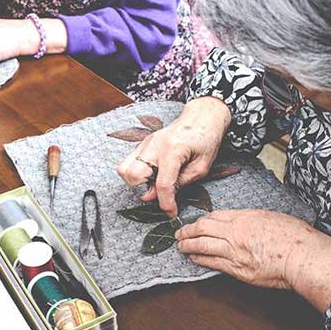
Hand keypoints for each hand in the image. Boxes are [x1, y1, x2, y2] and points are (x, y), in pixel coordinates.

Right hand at [117, 97, 230, 217]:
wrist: (202, 117)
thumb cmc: (206, 139)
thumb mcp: (201, 167)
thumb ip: (180, 183)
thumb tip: (159, 196)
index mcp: (172, 150)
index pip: (162, 184)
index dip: (166, 203)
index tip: (171, 213)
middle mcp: (153, 145)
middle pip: (132, 175)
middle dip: (144, 190)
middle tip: (160, 192)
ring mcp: (145, 143)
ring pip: (124, 168)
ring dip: (136, 182)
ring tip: (154, 182)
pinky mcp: (143, 144)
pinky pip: (128, 163)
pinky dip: (136, 174)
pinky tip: (152, 174)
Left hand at [175, 209, 330, 311]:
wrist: (302, 257)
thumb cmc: (294, 236)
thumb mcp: (270, 216)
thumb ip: (251, 219)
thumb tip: (240, 222)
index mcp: (244, 218)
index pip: (214, 216)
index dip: (201, 220)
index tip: (195, 222)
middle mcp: (235, 233)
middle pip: (202, 229)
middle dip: (187, 231)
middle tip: (179, 233)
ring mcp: (235, 252)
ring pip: (203, 247)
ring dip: (188, 246)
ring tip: (180, 246)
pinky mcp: (239, 271)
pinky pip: (213, 263)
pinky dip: (200, 260)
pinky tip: (194, 258)